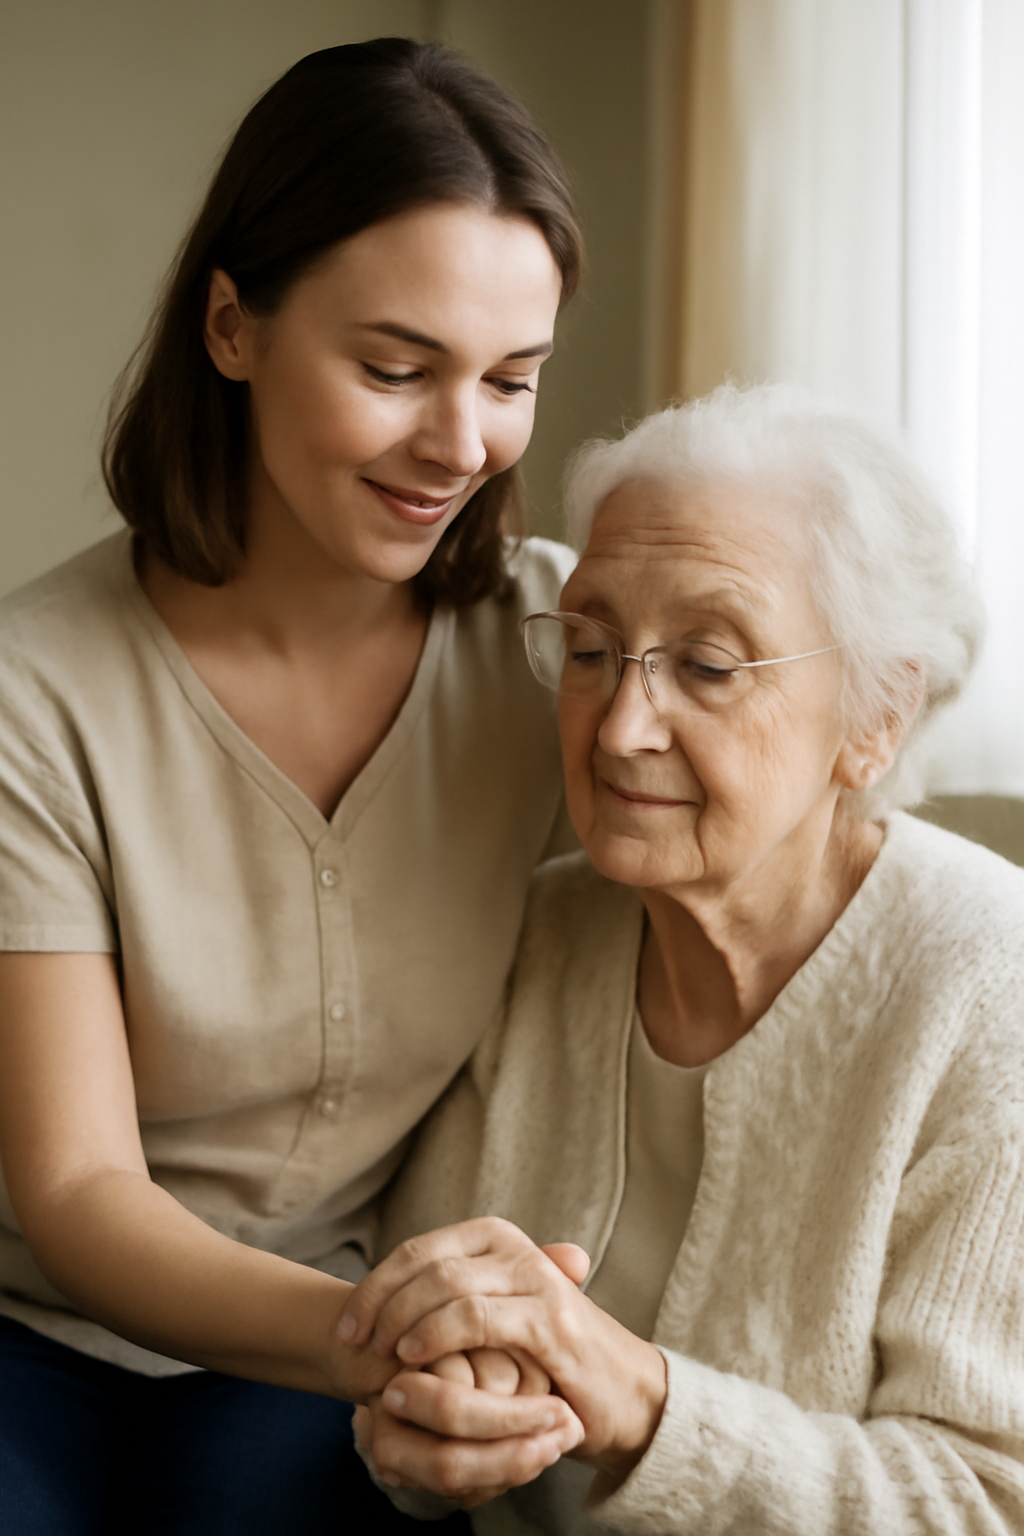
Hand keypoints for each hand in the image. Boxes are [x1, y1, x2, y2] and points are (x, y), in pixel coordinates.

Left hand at [340, 1219, 667, 1477]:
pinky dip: (437, 1333)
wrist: (621, 1390)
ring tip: (383, 1355)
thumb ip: (452, 1294)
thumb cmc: (545, 1357)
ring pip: (446, 1283)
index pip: (417, 1250)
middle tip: (356, 1343)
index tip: (346, 1327)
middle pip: (425, 1263)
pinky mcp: (548, 1318)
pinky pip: (477, 1316)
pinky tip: (414, 1356)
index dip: (375, 1286)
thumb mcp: (493, 1314)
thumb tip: (383, 1293)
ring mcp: (534, 1278)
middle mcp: (514, 1248)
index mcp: (495, 1238)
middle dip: (380, 1302)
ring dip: (403, 1319)